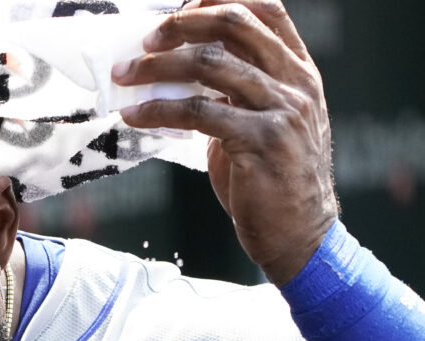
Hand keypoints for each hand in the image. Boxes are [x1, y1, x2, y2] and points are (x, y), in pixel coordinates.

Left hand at [113, 0, 337, 285]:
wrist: (299, 233)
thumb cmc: (271, 179)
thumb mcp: (259, 122)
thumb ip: (233, 91)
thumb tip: (176, 70)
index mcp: (299, 70)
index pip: (265, 8)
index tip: (177, 7)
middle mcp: (297, 82)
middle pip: (235, 24)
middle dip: (182, 24)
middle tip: (144, 40)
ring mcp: (283, 109)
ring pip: (211, 64)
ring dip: (158, 67)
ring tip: (125, 76)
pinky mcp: (262, 141)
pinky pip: (199, 112)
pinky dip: (159, 109)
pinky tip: (134, 115)